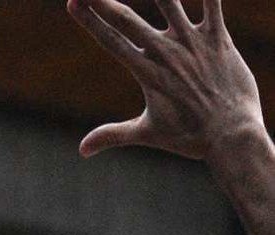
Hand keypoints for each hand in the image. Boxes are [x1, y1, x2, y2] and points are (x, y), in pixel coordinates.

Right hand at [68, 0, 263, 161]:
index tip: (73, 3)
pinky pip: (213, 4)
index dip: (90, 21)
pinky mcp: (218, 39)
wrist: (231, 135)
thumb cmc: (189, 136)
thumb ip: (113, 135)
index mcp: (146, 73)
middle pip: (128, 19)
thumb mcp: (147, 133)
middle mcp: (166, 53)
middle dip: (104, 1)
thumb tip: (82, 150)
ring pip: (169, 3)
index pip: (110, 41)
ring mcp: (193, 44)